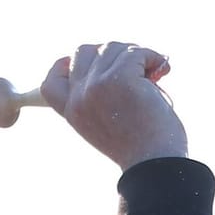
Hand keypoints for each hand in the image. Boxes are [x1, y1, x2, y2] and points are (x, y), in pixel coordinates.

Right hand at [39, 41, 187, 170]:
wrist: (157, 166)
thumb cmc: (144, 148)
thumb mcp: (109, 123)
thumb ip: (100, 98)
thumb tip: (116, 59)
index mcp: (72, 112)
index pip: (51, 80)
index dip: (68, 64)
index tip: (96, 66)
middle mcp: (79, 97)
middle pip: (84, 51)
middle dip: (111, 54)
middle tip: (136, 68)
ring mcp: (96, 86)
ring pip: (112, 48)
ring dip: (135, 54)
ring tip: (154, 71)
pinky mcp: (119, 79)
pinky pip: (135, 52)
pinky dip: (152, 56)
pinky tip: (163, 68)